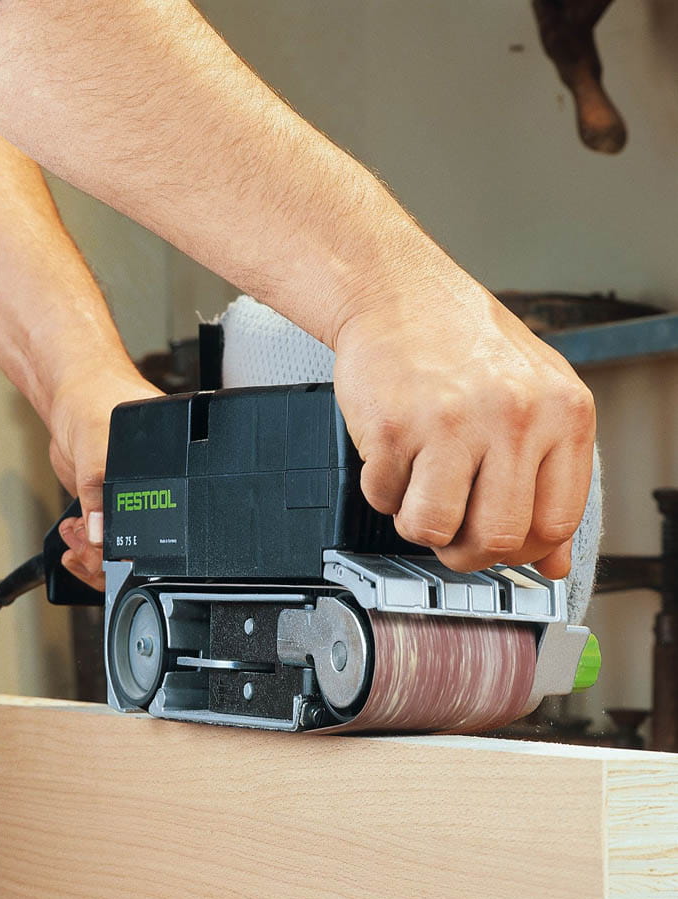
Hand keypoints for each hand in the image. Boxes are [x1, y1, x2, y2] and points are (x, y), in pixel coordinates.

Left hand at [47, 364, 161, 589]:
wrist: (72, 395)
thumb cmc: (96, 401)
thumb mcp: (98, 444)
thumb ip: (97, 488)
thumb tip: (100, 532)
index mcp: (171, 477)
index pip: (162, 531)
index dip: (133, 549)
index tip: (103, 546)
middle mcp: (156, 493)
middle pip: (143, 550)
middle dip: (106, 559)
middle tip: (84, 546)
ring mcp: (132, 502)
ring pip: (120, 552)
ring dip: (93, 557)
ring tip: (76, 539)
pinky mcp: (109, 506)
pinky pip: (104, 543)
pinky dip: (86, 548)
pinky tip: (74, 537)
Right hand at [332, 238, 594, 579]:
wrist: (397, 294)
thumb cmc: (463, 342)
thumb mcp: (535, 397)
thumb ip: (551, 477)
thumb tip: (553, 560)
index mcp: (560, 412)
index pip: (556, 522)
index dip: (524, 551)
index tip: (502, 545)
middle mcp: (510, 417)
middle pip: (497, 537)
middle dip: (467, 551)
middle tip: (453, 533)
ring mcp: (447, 423)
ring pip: (434, 529)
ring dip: (418, 524)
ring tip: (418, 492)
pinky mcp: (390, 428)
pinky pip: (383, 498)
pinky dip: (382, 489)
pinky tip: (393, 456)